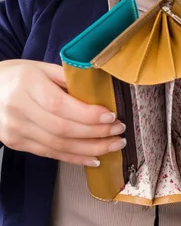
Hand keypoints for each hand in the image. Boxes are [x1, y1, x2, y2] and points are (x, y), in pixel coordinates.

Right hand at [0, 59, 126, 166]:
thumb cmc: (19, 75)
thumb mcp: (42, 68)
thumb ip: (68, 78)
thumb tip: (100, 90)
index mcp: (27, 85)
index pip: (60, 105)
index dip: (88, 114)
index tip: (111, 116)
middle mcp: (19, 109)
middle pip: (62, 129)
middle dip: (96, 133)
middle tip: (119, 131)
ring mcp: (15, 130)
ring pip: (58, 146)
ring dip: (90, 149)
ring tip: (114, 145)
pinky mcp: (16, 143)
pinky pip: (50, 154)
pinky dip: (74, 158)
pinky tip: (94, 157)